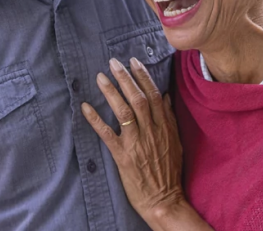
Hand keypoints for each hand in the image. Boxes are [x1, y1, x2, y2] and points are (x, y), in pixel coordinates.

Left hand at [82, 57, 207, 229]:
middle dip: (125, 78)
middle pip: (138, 98)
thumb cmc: (169, 172)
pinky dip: (95, 119)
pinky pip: (107, 134)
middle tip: (114, 62)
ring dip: (111, 92)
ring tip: (100, 77)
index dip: (143, 77)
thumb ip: (170, 119)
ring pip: (123, 111)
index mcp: (165, 127)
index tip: (134, 61)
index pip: (154, 95)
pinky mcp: (123, 157)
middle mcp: (151, 132)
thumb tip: (166, 96)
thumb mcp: (176, 143)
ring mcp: (136, 144)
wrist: (164, 200)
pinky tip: (85, 107)